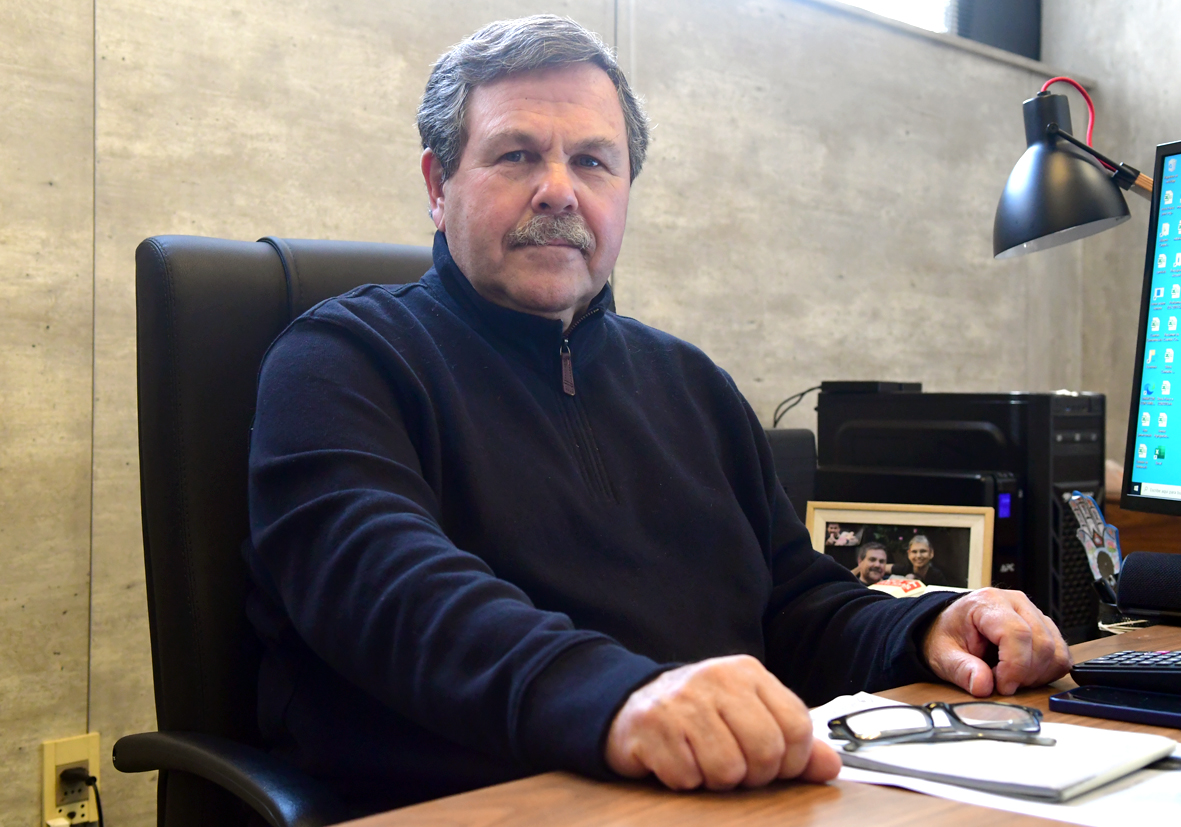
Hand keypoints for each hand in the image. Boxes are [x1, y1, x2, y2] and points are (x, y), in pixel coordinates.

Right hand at [604, 655, 840, 790]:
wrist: (631, 703)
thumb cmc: (699, 714)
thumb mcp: (749, 715)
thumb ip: (793, 740)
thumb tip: (832, 765)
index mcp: (747, 673)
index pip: (797, 727)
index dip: (792, 761)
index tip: (773, 764)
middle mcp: (716, 679)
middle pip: (766, 752)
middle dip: (753, 774)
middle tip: (733, 765)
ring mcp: (682, 701)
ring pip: (727, 771)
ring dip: (715, 779)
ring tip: (702, 760)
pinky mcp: (652, 726)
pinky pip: (687, 778)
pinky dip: (683, 779)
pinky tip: (676, 759)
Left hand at [923, 587, 1071, 695]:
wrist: (952, 625)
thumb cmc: (949, 635)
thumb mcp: (943, 655)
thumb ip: (961, 670)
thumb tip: (983, 686)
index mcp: (988, 603)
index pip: (1017, 633)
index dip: (1015, 666)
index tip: (1003, 685)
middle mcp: (1015, 602)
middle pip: (1042, 643)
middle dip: (1025, 674)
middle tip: (1002, 683)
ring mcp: (1033, 613)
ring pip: (1056, 651)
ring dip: (1037, 674)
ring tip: (1010, 675)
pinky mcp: (1045, 627)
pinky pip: (1062, 655)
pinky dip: (1047, 671)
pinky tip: (1024, 672)